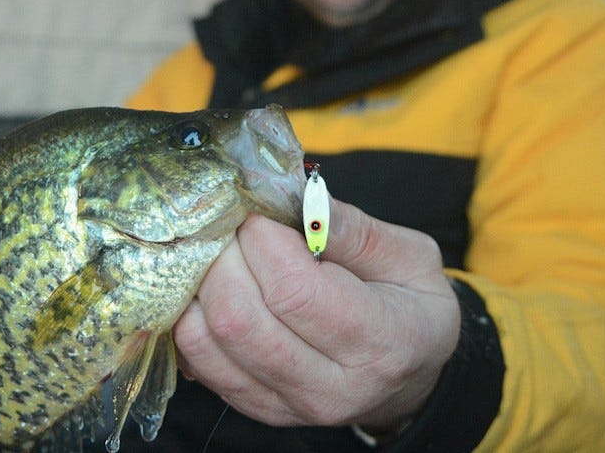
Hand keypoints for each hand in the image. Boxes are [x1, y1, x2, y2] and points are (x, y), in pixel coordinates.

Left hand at [173, 198, 459, 430]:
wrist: (408, 378)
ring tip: (223, 254)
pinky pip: (198, 359)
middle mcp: (331, 389)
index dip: (263, 240)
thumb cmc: (412, 308)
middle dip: (224, 258)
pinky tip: (215, 290)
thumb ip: (355, 230)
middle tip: (235, 227)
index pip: (295, 291)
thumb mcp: (412, 258)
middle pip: (239, 319)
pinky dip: (193, 315)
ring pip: (208, 342)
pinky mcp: (255, 407)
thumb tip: (299, 197)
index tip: (262, 211)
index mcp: (381, 344)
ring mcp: (287, 406)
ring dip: (200, 285)